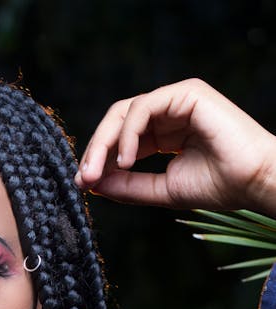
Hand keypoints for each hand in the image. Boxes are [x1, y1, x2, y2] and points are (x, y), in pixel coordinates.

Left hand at [75, 79, 275, 214]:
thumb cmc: (218, 186)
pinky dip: (128, 133)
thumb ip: (127, 186)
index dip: (99, 159)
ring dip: (105, 143)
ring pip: (125, 112)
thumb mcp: (161, 190)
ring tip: (99, 172)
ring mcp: (178, 99)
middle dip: (95, 150)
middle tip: (83, 178)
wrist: (252, 182)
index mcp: (164, 133)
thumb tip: (91, 183)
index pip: (121, 139)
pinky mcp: (187, 92)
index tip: (83, 184)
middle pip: (117, 122)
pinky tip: (127, 159)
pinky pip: (144, 107)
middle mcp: (169, 113)